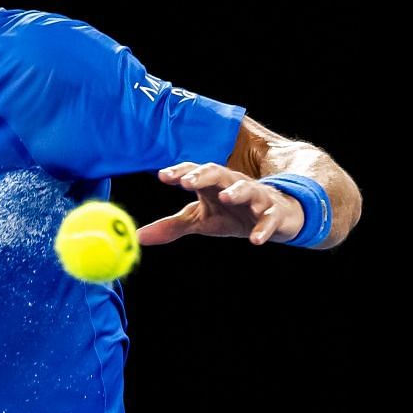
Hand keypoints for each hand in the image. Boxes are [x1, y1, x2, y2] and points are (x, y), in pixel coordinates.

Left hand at [139, 162, 303, 246]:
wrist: (274, 217)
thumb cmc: (232, 214)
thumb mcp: (201, 221)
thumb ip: (172, 226)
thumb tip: (138, 237)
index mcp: (213, 184)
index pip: (194, 172)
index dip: (179, 172)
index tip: (163, 176)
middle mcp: (233, 184)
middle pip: (218, 173)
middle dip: (202, 175)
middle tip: (187, 181)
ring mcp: (256, 197)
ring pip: (247, 190)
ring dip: (237, 192)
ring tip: (226, 197)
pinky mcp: (274, 213)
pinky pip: (269, 219)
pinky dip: (263, 228)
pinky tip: (256, 240)